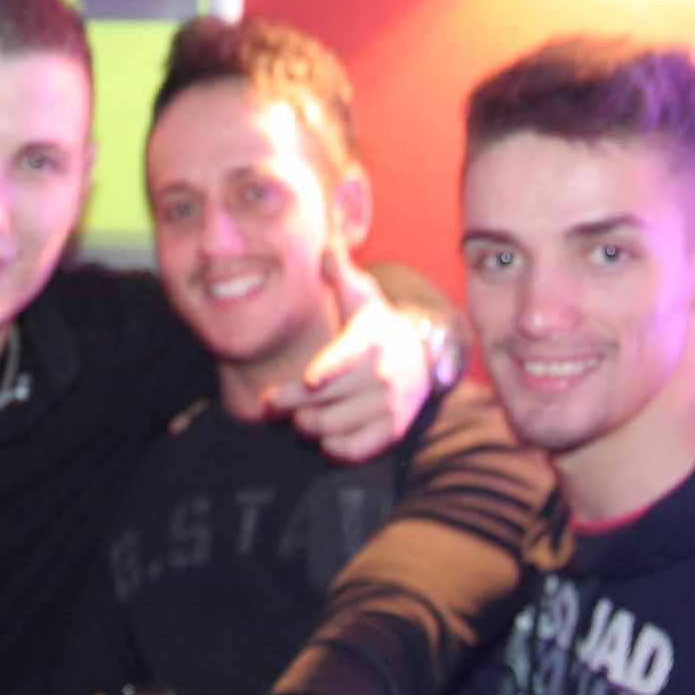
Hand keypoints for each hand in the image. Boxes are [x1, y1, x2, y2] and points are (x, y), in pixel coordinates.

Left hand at [260, 244, 431, 462]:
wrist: (423, 358)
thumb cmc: (376, 327)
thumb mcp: (362, 298)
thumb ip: (340, 273)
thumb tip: (326, 244)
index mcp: (371, 340)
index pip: (349, 358)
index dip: (330, 370)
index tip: (312, 380)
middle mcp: (384, 375)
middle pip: (325, 398)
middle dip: (290, 403)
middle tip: (272, 403)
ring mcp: (390, 405)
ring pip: (332, 425)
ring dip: (305, 425)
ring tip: (298, 417)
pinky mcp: (392, 431)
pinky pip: (352, 449)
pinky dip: (331, 446)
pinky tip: (323, 434)